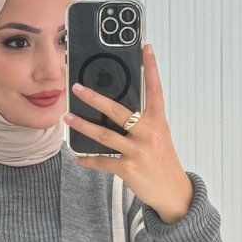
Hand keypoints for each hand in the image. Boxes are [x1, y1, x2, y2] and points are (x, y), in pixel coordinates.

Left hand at [64, 43, 192, 223]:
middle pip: (118, 111)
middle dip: (95, 98)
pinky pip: (103, 161)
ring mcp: (138, 152)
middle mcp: (148, 134)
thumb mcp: (159, 137)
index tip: (146, 48)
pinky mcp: (128, 169)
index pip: (155, 90)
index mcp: (158, 122)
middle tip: (77, 88)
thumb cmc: (163, 162)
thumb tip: (117, 112)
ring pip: (104, 135)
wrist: (174, 192)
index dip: (152, 68)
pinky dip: (88, 160)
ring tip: (67, 118)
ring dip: (82, 126)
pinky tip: (78, 157)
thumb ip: (143, 123)